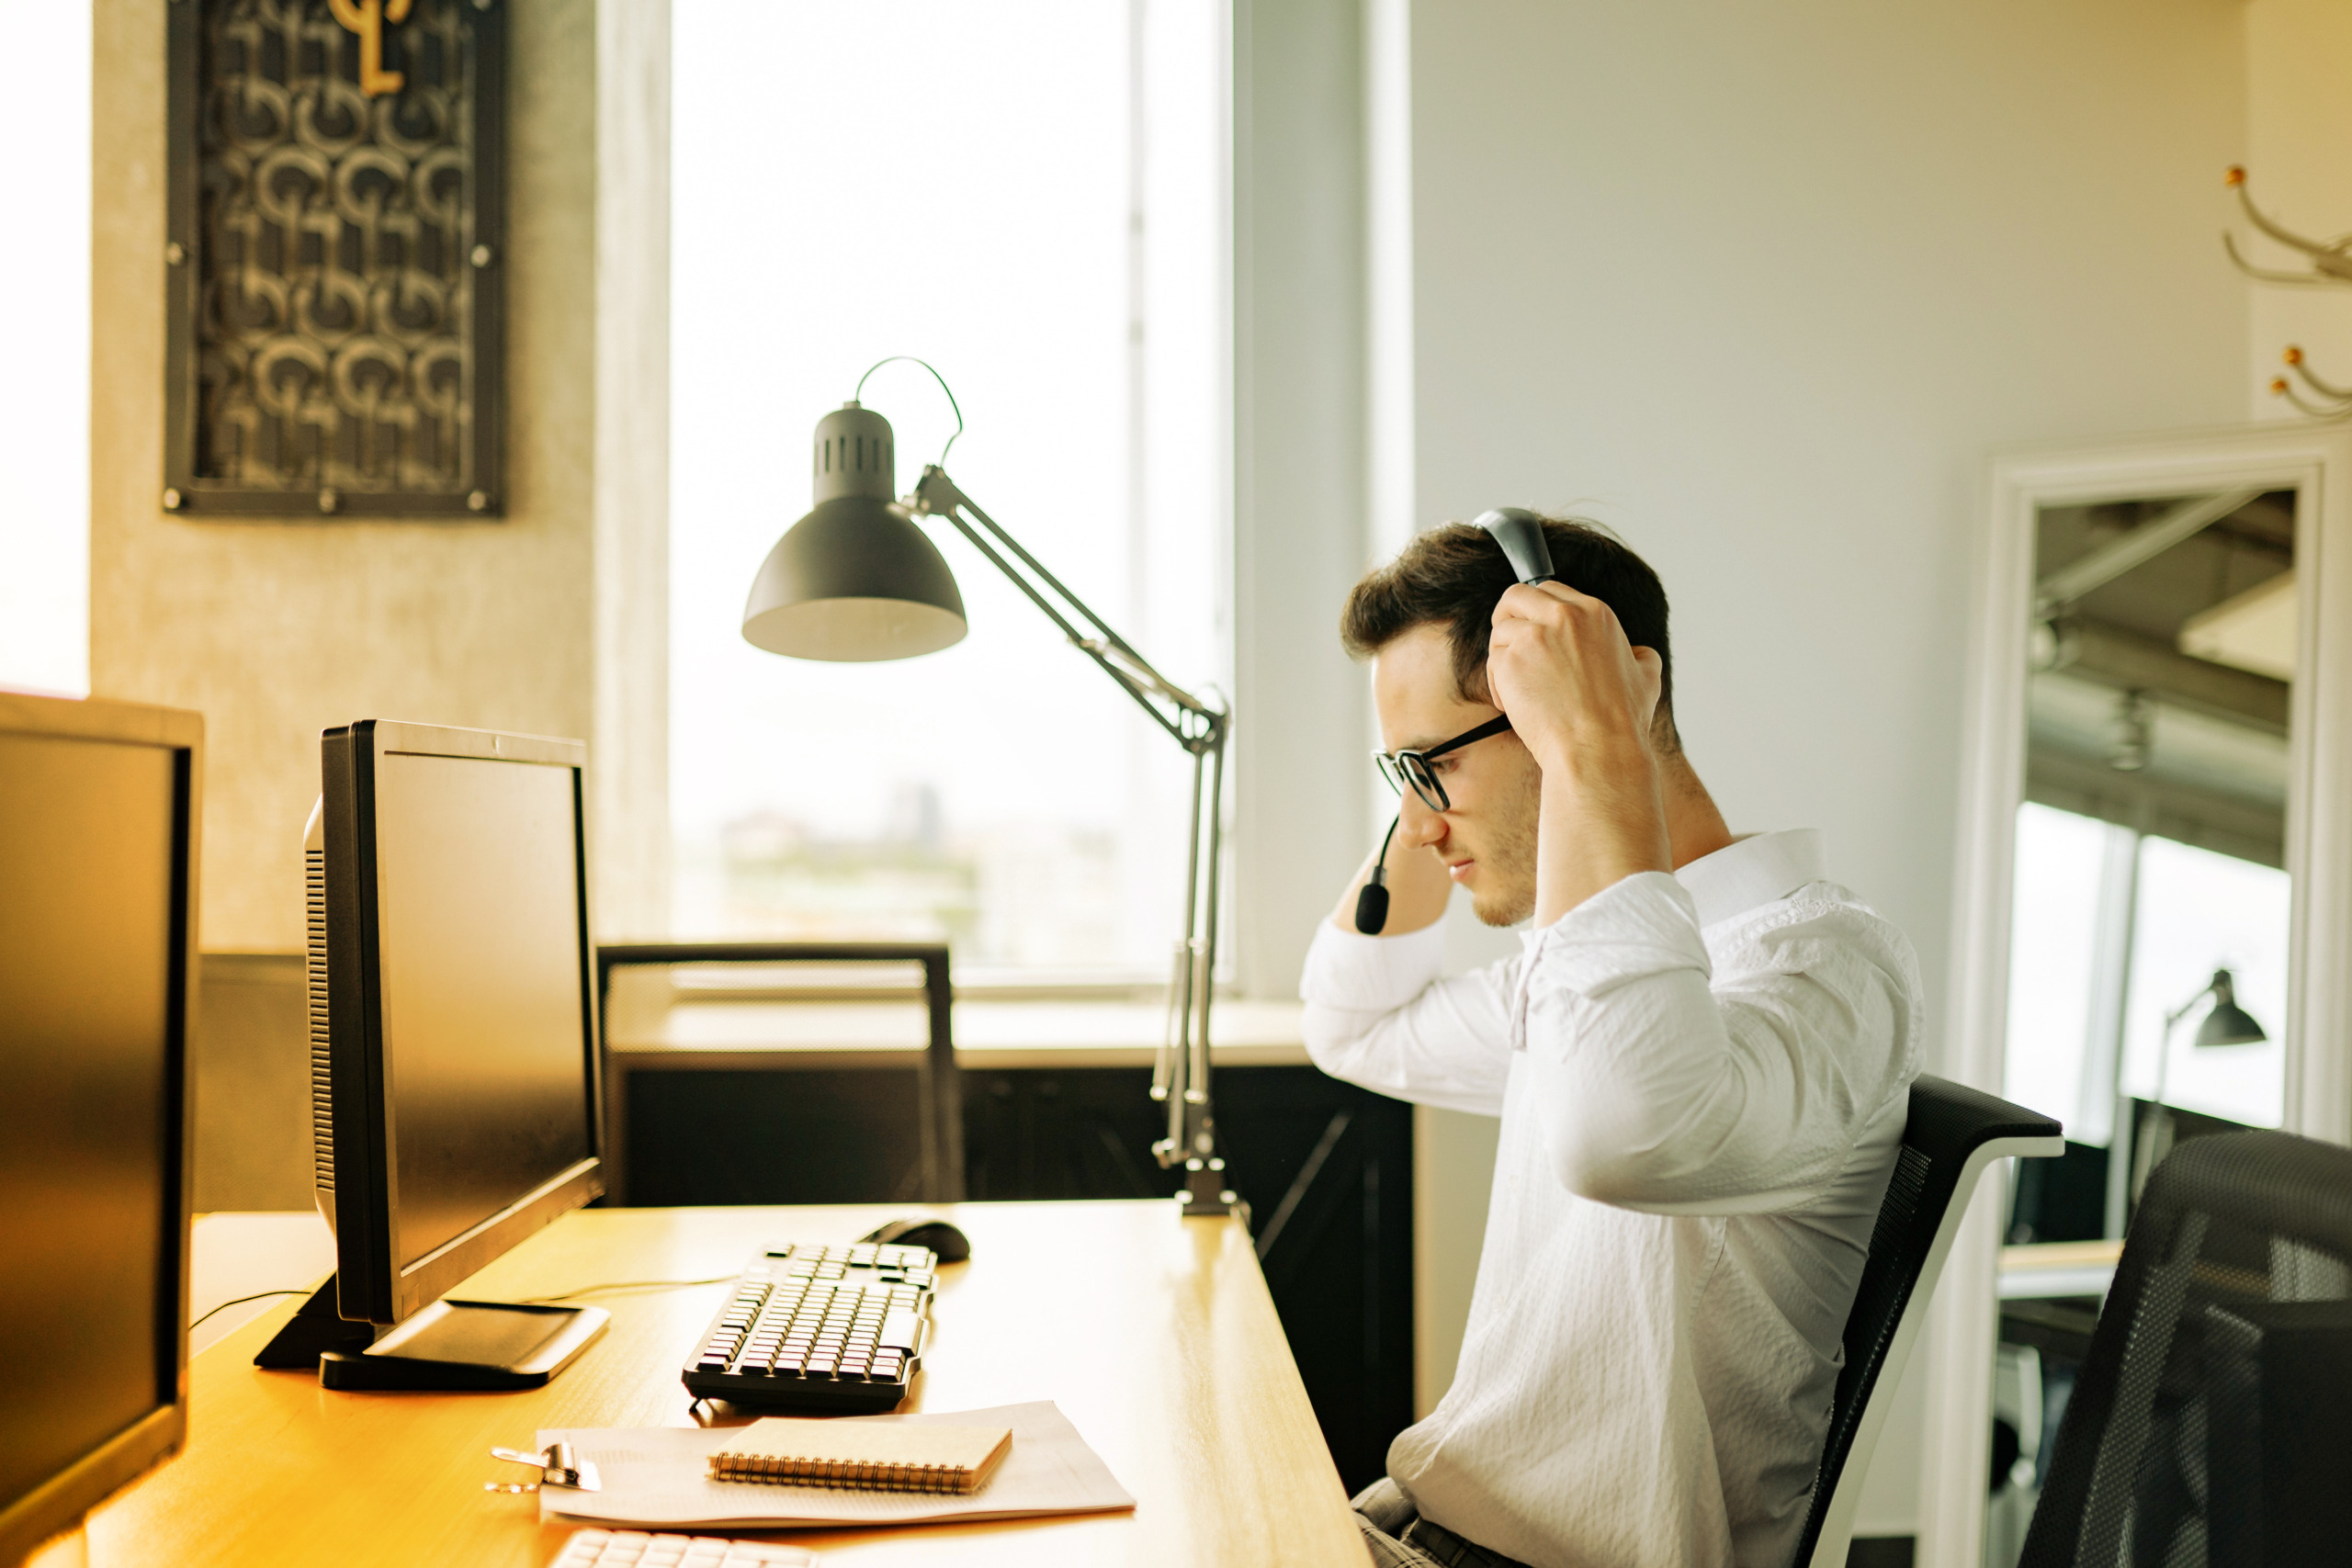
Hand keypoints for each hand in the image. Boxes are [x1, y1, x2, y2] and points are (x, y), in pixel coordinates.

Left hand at [1485, 581, 1663, 774]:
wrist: (1598, 748)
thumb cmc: (1621, 721)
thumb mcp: (1647, 677)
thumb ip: (1639, 655)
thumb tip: (1638, 653)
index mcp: (1594, 613)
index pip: (1550, 590)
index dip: (1536, 609)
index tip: (1533, 628)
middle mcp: (1564, 616)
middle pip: (1516, 596)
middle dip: (1507, 617)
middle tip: (1509, 642)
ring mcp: (1534, 636)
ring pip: (1500, 631)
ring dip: (1503, 657)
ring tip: (1517, 686)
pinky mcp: (1510, 661)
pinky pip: (1492, 663)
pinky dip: (1497, 684)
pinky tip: (1514, 704)